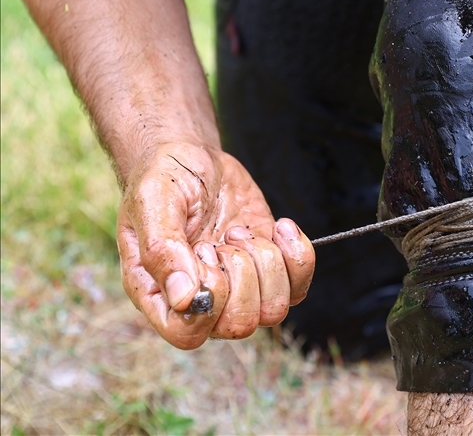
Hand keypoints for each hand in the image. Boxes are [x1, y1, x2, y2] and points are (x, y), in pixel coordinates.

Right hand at [117, 143, 314, 348]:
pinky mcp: (268, 271)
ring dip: (266, 262)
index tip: (205, 251)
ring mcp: (238, 289)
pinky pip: (299, 286)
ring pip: (274, 310)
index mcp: (159, 294)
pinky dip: (297, 254)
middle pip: (240, 324)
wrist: (194, 158)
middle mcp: (200, 301)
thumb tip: (186, 299)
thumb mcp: (154, 201)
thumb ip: (163, 249)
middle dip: (242, 274)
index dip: (210, 301)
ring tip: (239, 232)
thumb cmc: (164, 178)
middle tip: (222, 238)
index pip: (188, 334)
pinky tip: (278, 226)